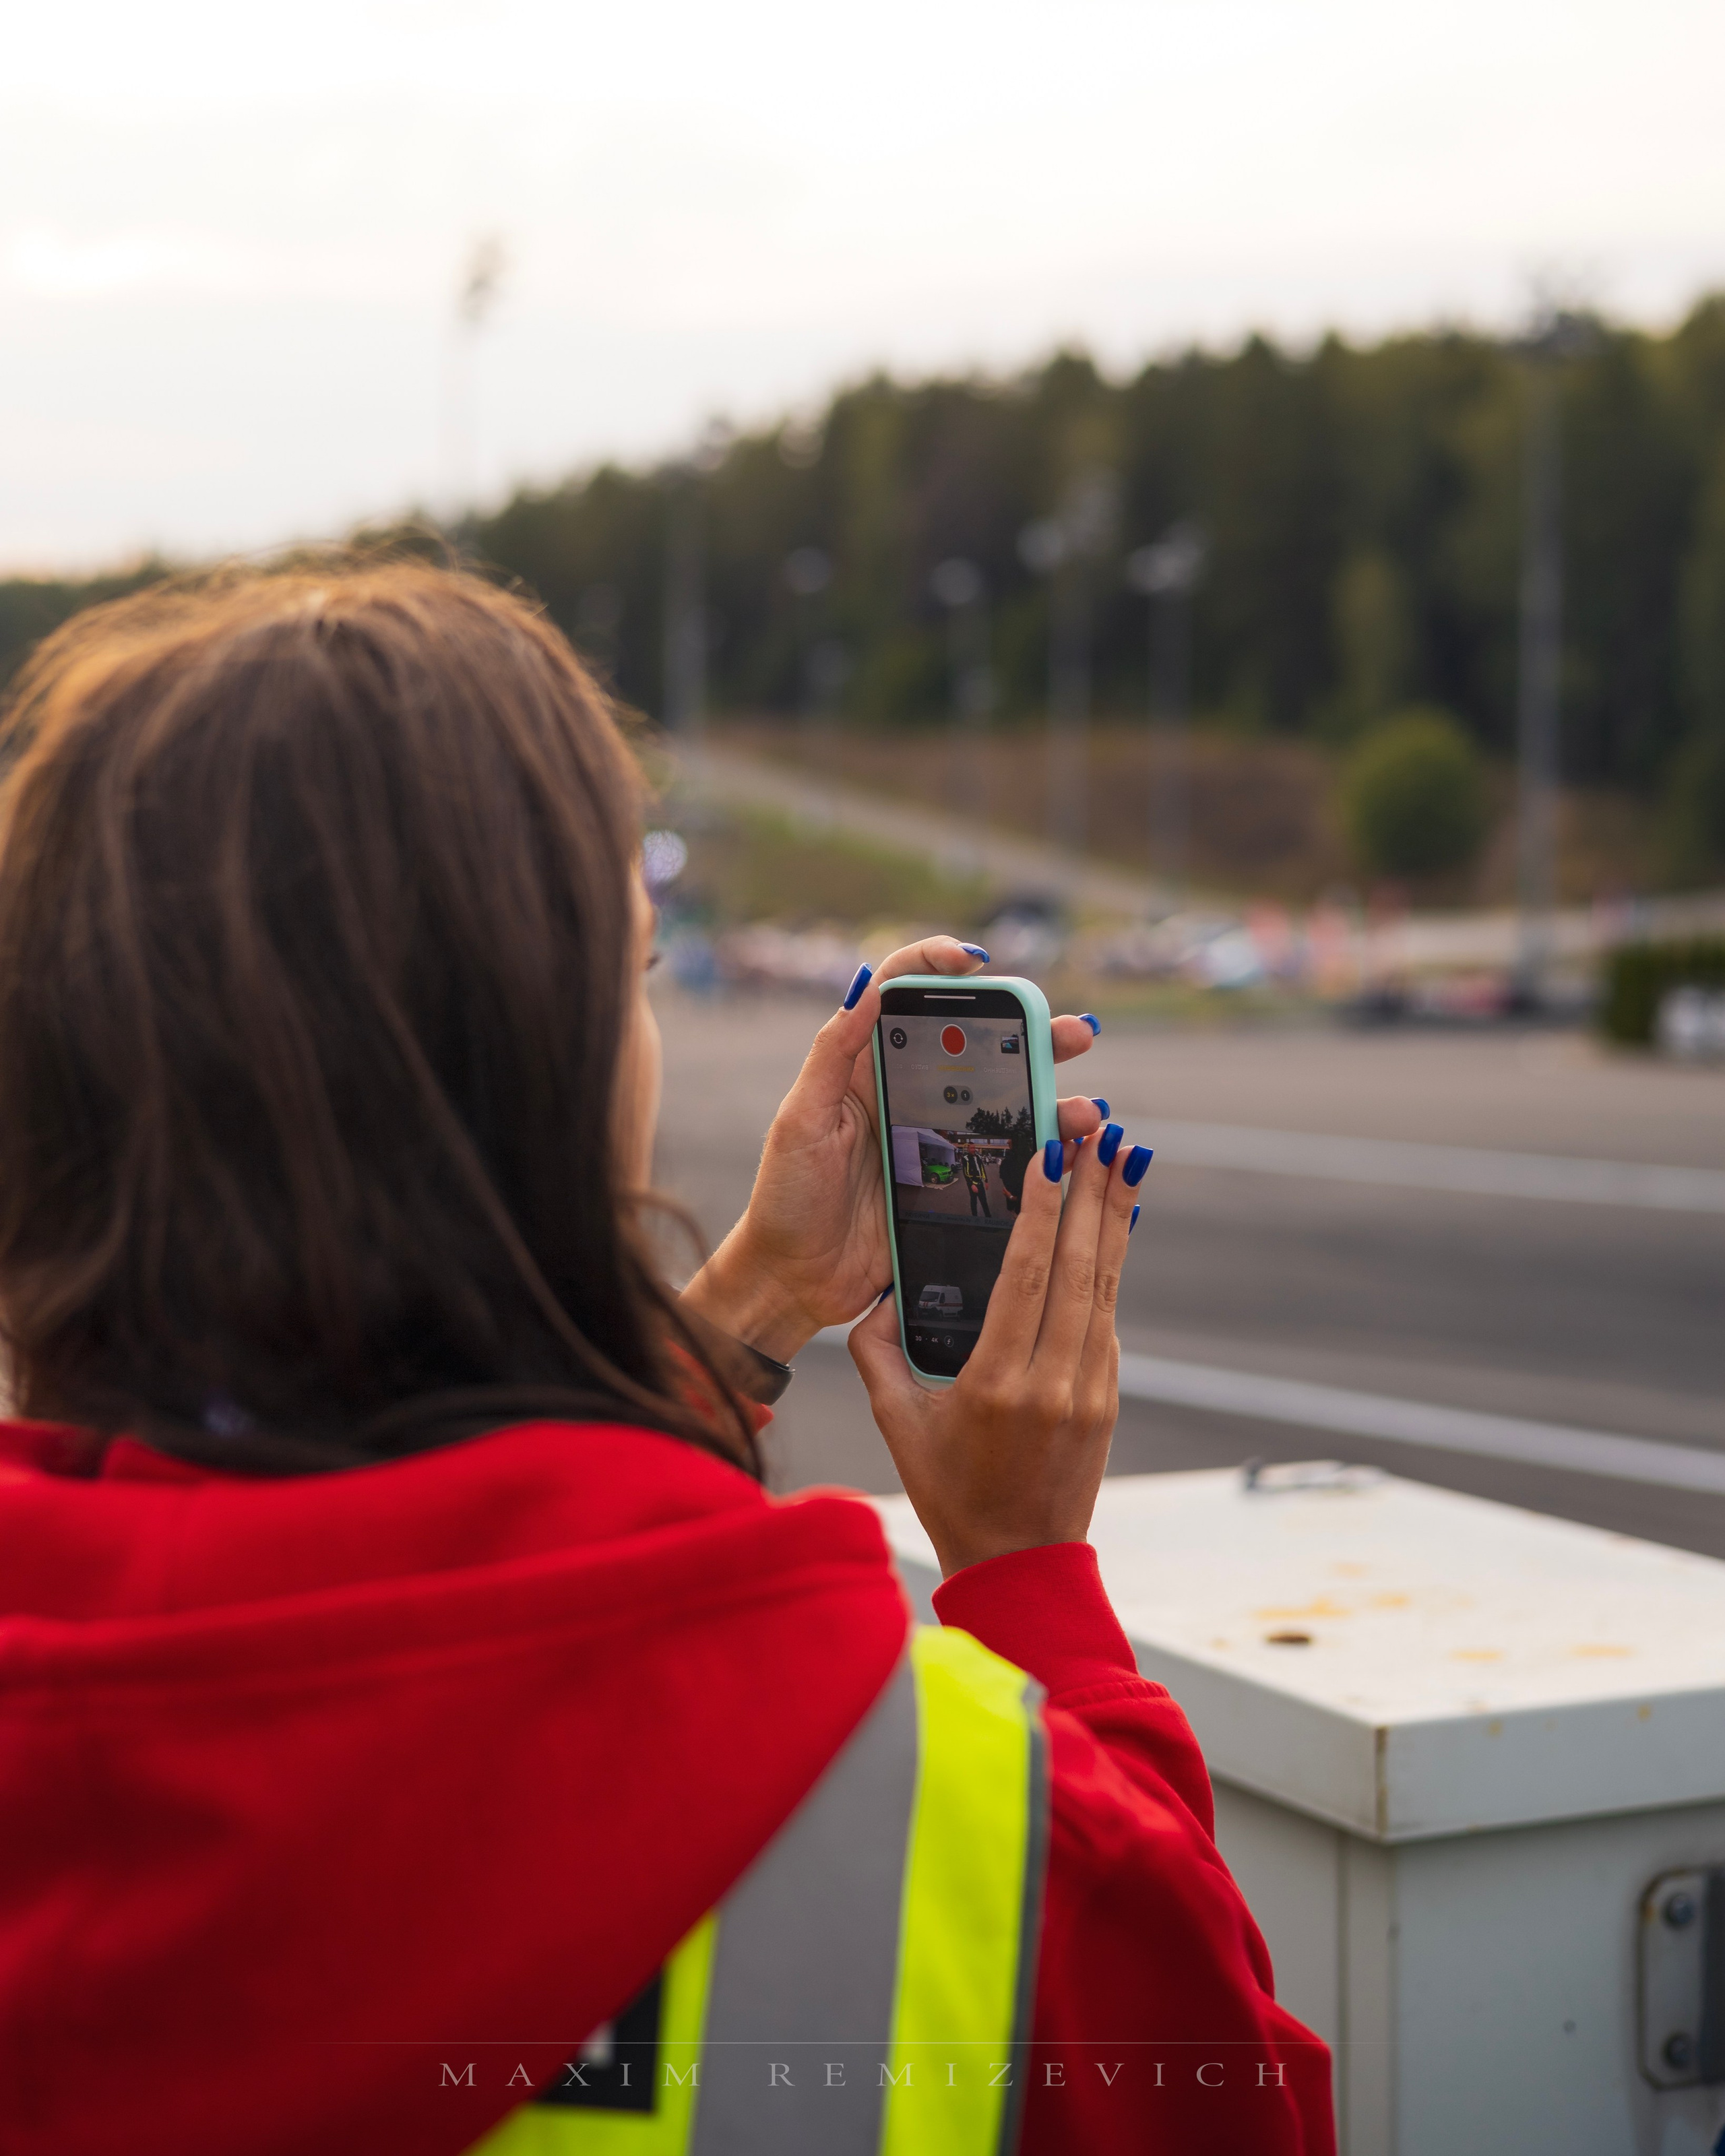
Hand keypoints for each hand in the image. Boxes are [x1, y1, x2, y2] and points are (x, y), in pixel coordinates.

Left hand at [680, 937, 1105, 1360]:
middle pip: (978, 1046)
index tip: (975, 961)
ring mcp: (937, 1141)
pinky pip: (1007, 1157)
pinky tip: (1075, 1151)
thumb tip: (866, 987)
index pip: (905, 996)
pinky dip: (1047, 1150)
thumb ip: (832, 1052)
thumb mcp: (800, 1120)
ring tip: (1087, 1110)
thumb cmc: (786, 1197)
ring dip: (1053, 1098)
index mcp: (867, 1069)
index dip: (937, 965)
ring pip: (1005, 1103)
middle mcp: (909, 1096)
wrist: (794, 1279)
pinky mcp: (955, 1186)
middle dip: (1032, 1031)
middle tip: (1072, 1031)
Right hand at [849, 1122, 1144, 1575]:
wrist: (1020, 1563)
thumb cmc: (948, 1492)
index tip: (1051, 1154)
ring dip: (1114, 1215)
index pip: (1025, 1277)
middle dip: (1091, 1191)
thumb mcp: (897, 1425)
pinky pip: (1107, 1314)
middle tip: (1101, 1128)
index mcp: (996, 1385)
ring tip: (1123, 1155)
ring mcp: (1089, 1389)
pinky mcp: (1108, 1396)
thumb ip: (876, 1354)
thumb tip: (873, 1297)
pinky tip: (1115, 1220)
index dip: (1041, 1211)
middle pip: (1077, 1267)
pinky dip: (1112, 1262)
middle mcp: (1053, 1382)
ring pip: (1104, 1285)